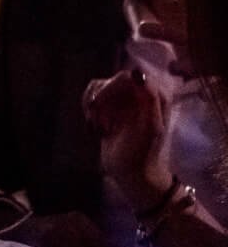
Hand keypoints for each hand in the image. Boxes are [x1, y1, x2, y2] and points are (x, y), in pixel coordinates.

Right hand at [84, 69, 167, 210]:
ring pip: (100, 86)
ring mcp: (125, 100)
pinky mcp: (112, 107)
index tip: (97, 105)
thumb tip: (137, 72)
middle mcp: (141, 93)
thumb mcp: (151, 127)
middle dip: (101, 100)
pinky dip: (89, 109)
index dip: (110, 88)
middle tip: (96, 122)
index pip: (128, 77)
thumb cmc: (143, 153)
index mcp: (156, 96)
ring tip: (98, 127)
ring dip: (94, 106)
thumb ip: (149, 98)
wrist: (133, 174)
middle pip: (112, 81)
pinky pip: (94, 95)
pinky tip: (94, 125)